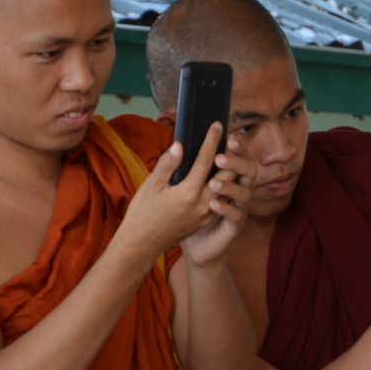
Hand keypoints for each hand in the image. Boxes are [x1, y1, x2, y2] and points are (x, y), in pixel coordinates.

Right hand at [118, 123, 236, 259]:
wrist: (142, 244)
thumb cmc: (143, 213)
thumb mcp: (151, 185)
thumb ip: (167, 164)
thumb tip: (180, 145)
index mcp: (188, 192)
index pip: (206, 160)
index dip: (212, 140)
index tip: (217, 125)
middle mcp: (202, 204)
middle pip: (225, 174)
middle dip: (229, 154)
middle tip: (228, 138)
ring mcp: (205, 214)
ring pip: (226, 188)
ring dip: (228, 171)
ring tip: (226, 154)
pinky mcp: (205, 220)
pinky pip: (220, 199)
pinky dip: (222, 185)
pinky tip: (218, 175)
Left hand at [181, 136, 255, 267]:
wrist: (194, 244)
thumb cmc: (189, 212)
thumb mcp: (184, 185)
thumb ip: (186, 165)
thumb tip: (180, 143)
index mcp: (228, 178)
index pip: (240, 157)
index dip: (237, 148)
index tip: (226, 137)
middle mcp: (237, 191)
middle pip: (248, 171)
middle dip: (237, 162)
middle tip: (220, 157)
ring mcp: (238, 209)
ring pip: (244, 193)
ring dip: (230, 186)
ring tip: (213, 183)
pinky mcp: (234, 226)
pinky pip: (235, 216)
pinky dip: (226, 208)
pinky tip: (213, 203)